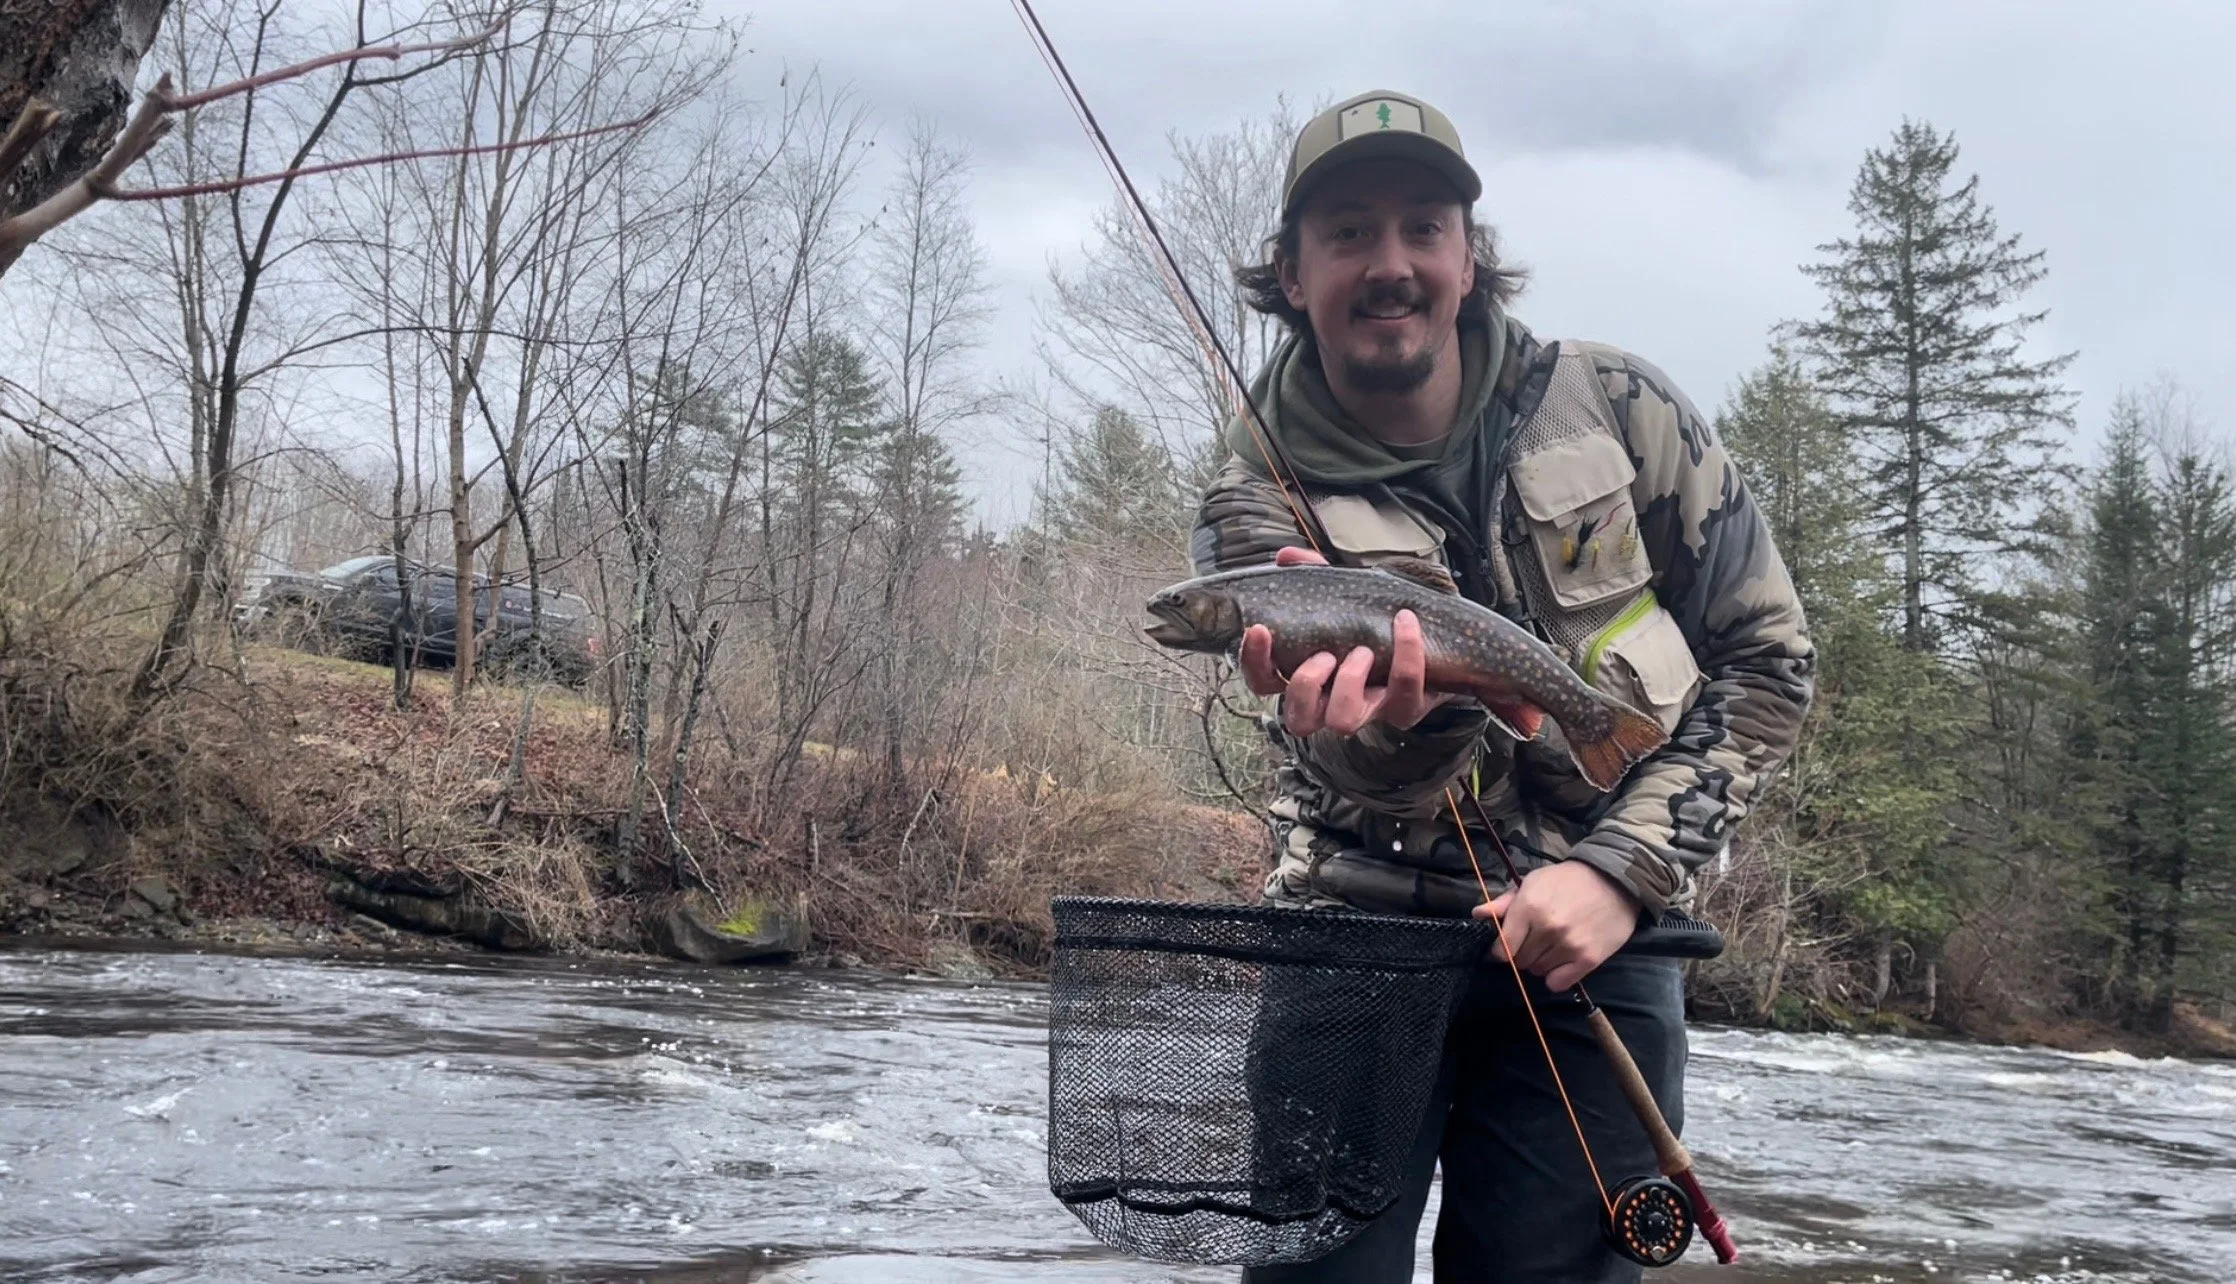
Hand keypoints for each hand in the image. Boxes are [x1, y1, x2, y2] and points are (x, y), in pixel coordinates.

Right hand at [1237, 546, 1452, 736]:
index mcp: (1308, 673)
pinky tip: (1405, 621)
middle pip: (1298, 719)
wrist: (1437, 635)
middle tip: (1325, 654)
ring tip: (1363, 650)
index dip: (1255, 661)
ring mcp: (1369, 709)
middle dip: (1305, 685)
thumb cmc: (1374, 619)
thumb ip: (1313, 575)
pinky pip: (1404, 697)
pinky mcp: (1406, 708)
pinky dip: (1405, 655)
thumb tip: (1286, 555)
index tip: (1260, 628)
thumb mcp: (1342, 594)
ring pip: (1343, 722)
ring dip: (1349, 683)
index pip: (1263, 682)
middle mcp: (1332, 701)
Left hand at [1473, 861, 1640, 991]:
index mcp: (1529, 907)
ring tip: (1553, 945)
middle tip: (1536, 939)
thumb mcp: (1533, 882)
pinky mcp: (1589, 959)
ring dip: (1541, 963)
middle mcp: (1547, 928)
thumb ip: (1504, 903)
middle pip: (1520, 961)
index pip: (1503, 947)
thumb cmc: (1568, 880)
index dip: (1501, 949)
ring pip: (1538, 971)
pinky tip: (1563, 962)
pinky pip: (1558, 983)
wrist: (1615, 880)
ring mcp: (1569, 945)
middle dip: (1523, 953)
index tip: (1508, 945)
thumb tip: (1477, 915)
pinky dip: (1557, 977)